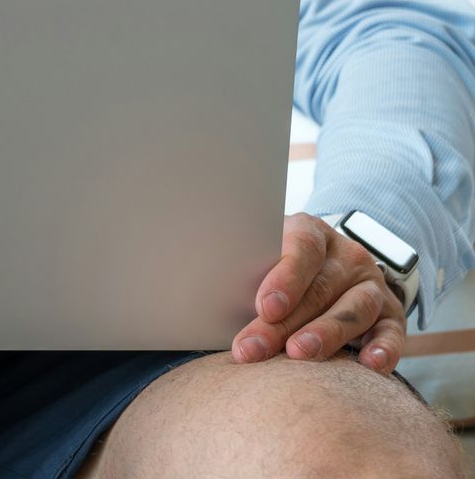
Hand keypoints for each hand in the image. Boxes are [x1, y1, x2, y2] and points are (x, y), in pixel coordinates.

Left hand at [232, 213, 405, 373]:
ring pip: (355, 309)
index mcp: (310, 232)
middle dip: (283, 323)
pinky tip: (369, 366)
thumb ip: (242, 272)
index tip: (265, 307)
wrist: (323, 265)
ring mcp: (371, 284)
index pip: (301, 249)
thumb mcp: (258, 257)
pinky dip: (384, 349)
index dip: (284, 278)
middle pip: (318, 288)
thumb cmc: (273, 266)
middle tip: (254, 348)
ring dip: (325, 335)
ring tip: (298, 354)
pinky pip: (393, 332)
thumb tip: (205, 300)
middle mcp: (347, 256)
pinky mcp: (391, 313)